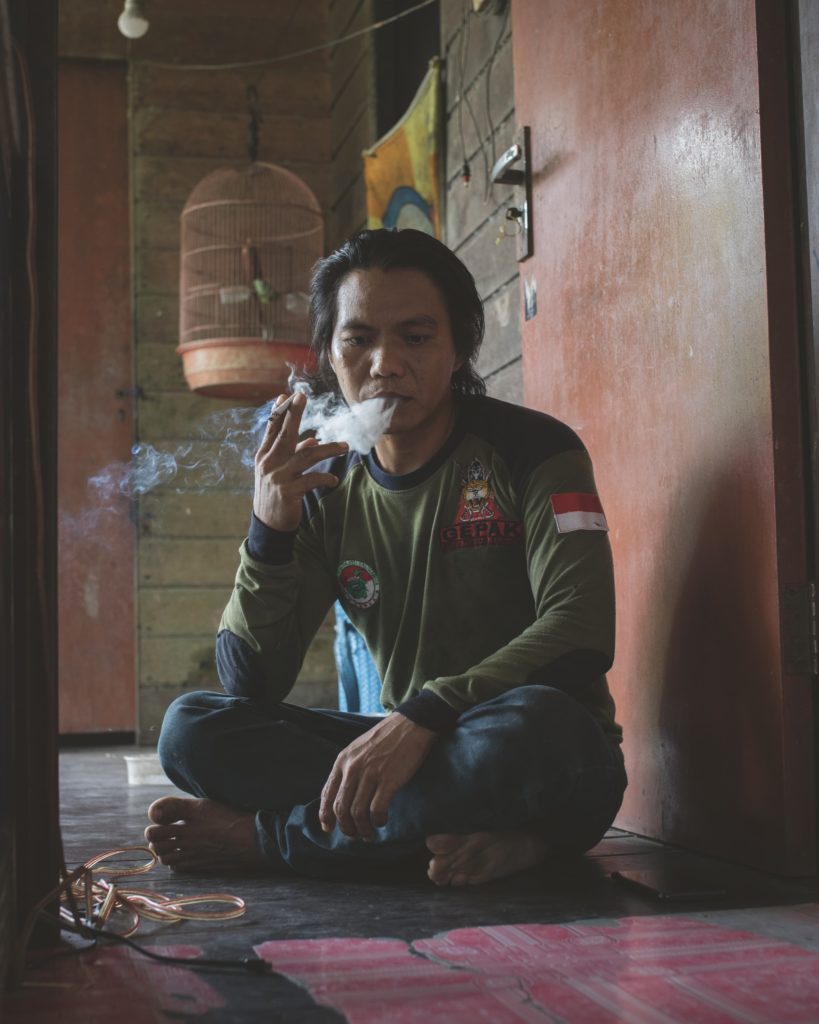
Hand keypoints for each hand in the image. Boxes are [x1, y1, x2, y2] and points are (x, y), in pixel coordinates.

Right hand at [254, 392, 347, 531]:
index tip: (286, 395)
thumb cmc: (275, 493)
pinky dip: (325, 478)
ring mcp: (277, 477)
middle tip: (302, 396)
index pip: (271, 430)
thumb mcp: (279, 472)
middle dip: (293, 414)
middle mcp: (268, 464)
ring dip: (328, 449)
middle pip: (284, 434)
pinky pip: (311, 479)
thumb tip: (311, 440)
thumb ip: (293, 455)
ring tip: (344, 446)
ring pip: (306, 456)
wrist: (268, 524)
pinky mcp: (288, 492)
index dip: (279, 412)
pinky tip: (333, 480)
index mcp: (264, 456)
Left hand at [319, 714, 436, 839]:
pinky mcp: (388, 780)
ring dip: (362, 829)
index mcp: (343, 760)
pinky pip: (377, 810)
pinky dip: (378, 821)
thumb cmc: (386, 738)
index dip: (325, 815)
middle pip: (341, 808)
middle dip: (346, 827)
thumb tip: (342, 794)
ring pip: (357, 813)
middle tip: (354, 835)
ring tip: (369, 834)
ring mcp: (370, 774)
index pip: (327, 794)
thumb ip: (348, 768)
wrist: (411, 725)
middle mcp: (353, 768)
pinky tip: (382, 822)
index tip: (328, 828)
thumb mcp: (358, 748)